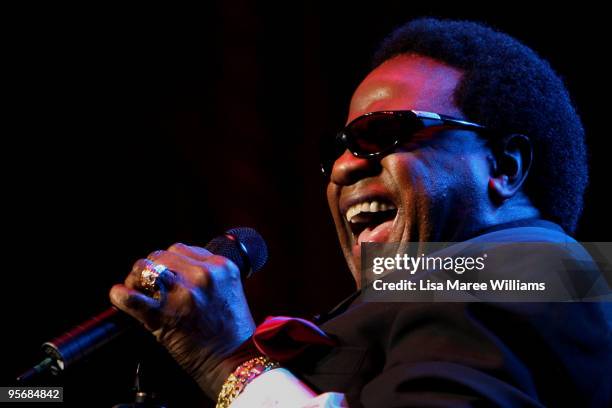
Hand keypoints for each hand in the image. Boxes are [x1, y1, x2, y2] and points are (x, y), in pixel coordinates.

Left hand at [109, 243, 256, 397]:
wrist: (233, 360)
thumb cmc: (231, 330)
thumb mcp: (229, 289)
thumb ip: (206, 273)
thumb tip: (172, 268)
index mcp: (221, 267)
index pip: (182, 249)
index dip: (169, 261)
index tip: (166, 274)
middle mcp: (203, 275)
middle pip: (162, 255)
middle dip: (152, 268)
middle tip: (148, 284)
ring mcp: (183, 294)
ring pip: (145, 267)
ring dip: (136, 277)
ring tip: (136, 289)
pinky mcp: (165, 315)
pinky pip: (131, 298)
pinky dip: (120, 296)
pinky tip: (120, 296)